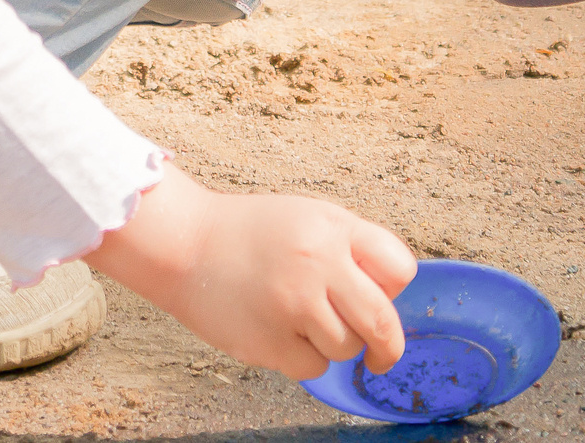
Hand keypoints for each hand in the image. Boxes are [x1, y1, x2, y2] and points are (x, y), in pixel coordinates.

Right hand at [84, 165, 415, 379]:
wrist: (184, 246)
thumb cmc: (249, 233)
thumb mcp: (307, 217)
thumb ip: (351, 248)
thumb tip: (389, 298)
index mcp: (332, 228)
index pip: (400, 269)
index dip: (393, 287)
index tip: (380, 297)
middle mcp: (317, 264)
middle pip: (383, 323)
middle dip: (388, 348)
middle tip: (381, 357)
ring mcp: (293, 304)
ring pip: (346, 349)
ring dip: (332, 344)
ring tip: (299, 320)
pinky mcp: (270, 341)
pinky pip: (312, 367)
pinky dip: (301, 358)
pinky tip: (276, 331)